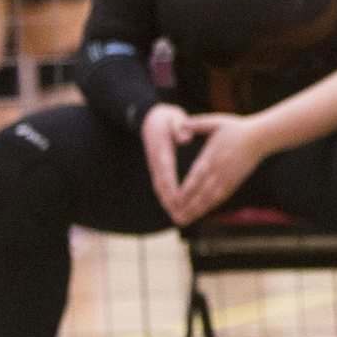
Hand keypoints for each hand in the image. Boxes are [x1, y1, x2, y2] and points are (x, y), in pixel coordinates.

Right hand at [140, 103, 192, 223]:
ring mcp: (155, 166)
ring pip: (161, 188)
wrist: (151, 119)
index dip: (172, 186)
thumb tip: (185, 137)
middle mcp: (156, 161)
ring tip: (178, 217)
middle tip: (180, 215)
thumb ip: (179, 127)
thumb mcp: (173, 119)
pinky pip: (163, 186)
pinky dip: (168, 198)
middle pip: (162, 185)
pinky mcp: (158, 169)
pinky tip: (176, 209)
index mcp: (161, 150)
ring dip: (168, 203)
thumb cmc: (167, 119)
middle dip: (170, 201)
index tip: (178, 199)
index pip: (166, 171)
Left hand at [168, 112, 268, 226]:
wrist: (261, 137)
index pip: (196, 176)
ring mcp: (228, 177)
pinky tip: (203, 213)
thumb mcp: (215, 121)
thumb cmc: (237, 128)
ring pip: (211, 198)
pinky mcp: (235, 181)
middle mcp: (220, 170)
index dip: (186, 190)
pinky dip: (211, 206)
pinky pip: (222, 196)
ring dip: (198, 210)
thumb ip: (196, 124)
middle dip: (188, 206)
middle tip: (176, 218)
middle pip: (202, 192)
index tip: (175, 200)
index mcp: (212, 155)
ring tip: (185, 220)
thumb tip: (180, 125)